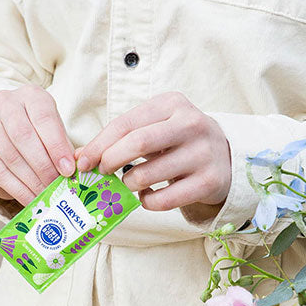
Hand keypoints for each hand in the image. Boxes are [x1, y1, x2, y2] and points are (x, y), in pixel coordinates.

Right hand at [0, 86, 74, 205]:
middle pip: (23, 136)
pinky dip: (17, 189)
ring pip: (10, 156)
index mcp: (30, 96)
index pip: (44, 118)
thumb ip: (64, 149)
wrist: (8, 138)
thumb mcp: (56, 135)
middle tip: (56, 186)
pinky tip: (31, 200)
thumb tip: (75, 170)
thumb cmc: (40, 136)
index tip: (68, 170)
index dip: (56, 145)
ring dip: (31, 181)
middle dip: (43, 165)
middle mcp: (5, 104)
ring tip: (47, 196)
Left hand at [76, 92, 231, 213]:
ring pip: (148, 175)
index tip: (83, 161)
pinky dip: (147, 202)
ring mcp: (202, 153)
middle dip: (111, 161)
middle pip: (138, 143)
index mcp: (172, 104)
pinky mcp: (209, 182)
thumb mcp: (154, 129)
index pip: (126, 123)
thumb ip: (121, 138)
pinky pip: (164, 199)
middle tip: (102, 173)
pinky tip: (147, 197)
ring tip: (130, 184)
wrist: (225, 158)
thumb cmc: (178, 142)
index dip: (99, 144)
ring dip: (129, 184)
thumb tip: (80, 157)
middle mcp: (191, 124)